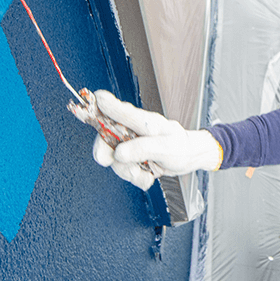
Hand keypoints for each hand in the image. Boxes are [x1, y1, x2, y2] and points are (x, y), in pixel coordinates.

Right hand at [91, 90, 222, 189]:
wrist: (190, 158)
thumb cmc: (181, 146)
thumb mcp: (166, 147)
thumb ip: (142, 148)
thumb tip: (119, 152)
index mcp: (143, 121)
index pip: (118, 108)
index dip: (101, 104)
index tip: (88, 103)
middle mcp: (133, 130)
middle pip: (105, 136)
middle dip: (105, 151)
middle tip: (106, 160)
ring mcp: (132, 144)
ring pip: (114, 158)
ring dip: (128, 170)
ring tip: (145, 172)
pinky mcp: (133, 158)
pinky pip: (125, 169)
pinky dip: (136, 177)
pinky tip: (149, 175)